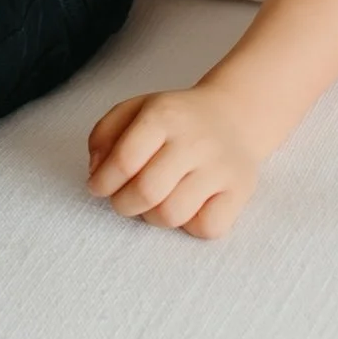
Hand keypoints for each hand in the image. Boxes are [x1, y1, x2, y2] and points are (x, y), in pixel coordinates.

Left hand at [86, 84, 265, 239]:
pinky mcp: (240, 190)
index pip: (124, 160)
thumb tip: (96, 172)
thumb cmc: (174, 120)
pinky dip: (191, 226)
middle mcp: (195, 139)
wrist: (233, 115)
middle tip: (123, 200)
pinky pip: (208, 228)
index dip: (103, 182)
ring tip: (155, 201)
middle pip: (147, 192)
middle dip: (123, 204)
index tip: (98, 188)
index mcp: (163, 114)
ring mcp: (221, 166)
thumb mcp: (134, 110)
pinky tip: (188, 206)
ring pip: (173, 215)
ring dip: (153, 217)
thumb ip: (104, 135)